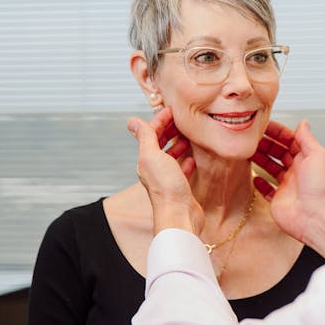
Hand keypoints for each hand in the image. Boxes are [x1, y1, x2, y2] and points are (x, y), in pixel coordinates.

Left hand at [127, 107, 203, 236]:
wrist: (179, 215)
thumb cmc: (166, 188)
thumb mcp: (152, 156)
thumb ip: (145, 137)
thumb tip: (132, 121)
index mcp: (146, 160)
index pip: (151, 133)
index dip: (160, 120)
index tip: (172, 109)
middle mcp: (155, 169)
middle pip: (160, 144)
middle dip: (169, 130)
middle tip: (181, 119)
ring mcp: (168, 178)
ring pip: (171, 156)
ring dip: (178, 144)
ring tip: (187, 135)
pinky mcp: (180, 187)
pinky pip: (182, 169)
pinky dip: (186, 161)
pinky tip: (191, 158)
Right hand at [251, 120, 324, 259]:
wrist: (316, 218)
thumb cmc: (321, 188)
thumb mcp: (317, 155)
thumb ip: (307, 138)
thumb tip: (303, 123)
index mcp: (308, 159)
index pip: (290, 140)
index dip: (277, 132)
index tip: (262, 126)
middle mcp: (298, 171)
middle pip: (279, 152)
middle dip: (266, 144)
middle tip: (250, 138)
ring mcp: (288, 186)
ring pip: (271, 168)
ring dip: (260, 159)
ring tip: (247, 152)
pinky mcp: (279, 200)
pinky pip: (267, 190)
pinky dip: (260, 183)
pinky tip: (254, 177)